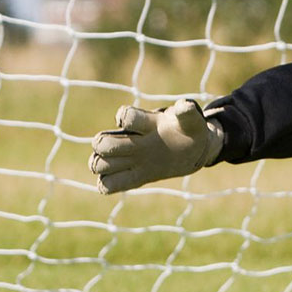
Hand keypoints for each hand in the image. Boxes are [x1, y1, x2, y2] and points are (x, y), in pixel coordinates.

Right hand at [90, 98, 224, 194]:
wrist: (193, 148)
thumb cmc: (188, 130)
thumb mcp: (191, 120)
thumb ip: (187, 112)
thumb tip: (183, 106)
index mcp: (145, 123)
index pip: (126, 117)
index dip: (127, 119)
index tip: (135, 123)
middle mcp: (132, 141)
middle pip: (102, 143)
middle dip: (107, 146)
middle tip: (128, 150)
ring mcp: (130, 159)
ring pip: (98, 163)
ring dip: (104, 165)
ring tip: (124, 166)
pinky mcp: (134, 177)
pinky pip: (108, 185)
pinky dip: (108, 185)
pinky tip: (126, 180)